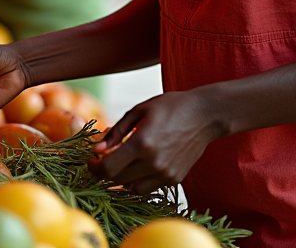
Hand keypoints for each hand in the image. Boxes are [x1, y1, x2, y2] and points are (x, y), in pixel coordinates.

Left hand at [90, 89, 224, 194]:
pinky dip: (136, 181)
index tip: (90, 160)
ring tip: (118, 164)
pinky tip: (136, 166)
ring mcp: (166, 174)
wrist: (205, 116)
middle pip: (117, 179)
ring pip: (131, 188)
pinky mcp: (174, 179)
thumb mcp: (139, 111)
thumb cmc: (170, 107)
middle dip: (103, 172)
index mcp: (142, 143)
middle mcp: (154, 163)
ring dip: (120, 179)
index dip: (93, 168)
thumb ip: (116, 131)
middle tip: (100, 160)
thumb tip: (96, 149)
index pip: (108, 168)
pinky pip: (148, 188)